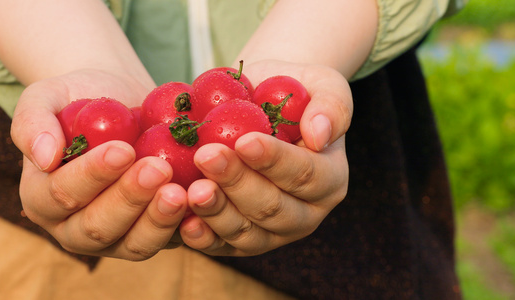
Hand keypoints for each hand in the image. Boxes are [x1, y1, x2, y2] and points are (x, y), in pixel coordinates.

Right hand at [11, 70, 187, 259]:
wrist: (122, 105)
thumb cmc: (80, 100)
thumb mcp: (47, 98)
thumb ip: (33, 122)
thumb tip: (43, 156)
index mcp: (43, 200)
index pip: (63, 195)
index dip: (92, 175)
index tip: (122, 150)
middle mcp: (76, 228)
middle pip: (99, 227)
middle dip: (129, 199)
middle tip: (158, 170)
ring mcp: (118, 237)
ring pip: (136, 244)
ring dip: (159, 220)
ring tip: (181, 192)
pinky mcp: (154, 234)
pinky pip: (170, 240)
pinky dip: (188, 226)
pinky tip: (204, 200)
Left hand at [179, 61, 352, 255]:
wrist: (259, 106)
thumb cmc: (292, 93)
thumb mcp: (322, 86)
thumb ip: (331, 107)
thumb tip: (319, 136)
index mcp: (329, 181)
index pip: (305, 175)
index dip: (275, 161)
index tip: (244, 140)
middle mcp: (304, 215)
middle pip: (273, 209)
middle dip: (238, 183)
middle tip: (207, 156)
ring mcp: (270, 234)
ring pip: (245, 233)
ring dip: (216, 212)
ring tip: (192, 189)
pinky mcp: (237, 241)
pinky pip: (220, 245)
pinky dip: (201, 237)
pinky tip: (182, 222)